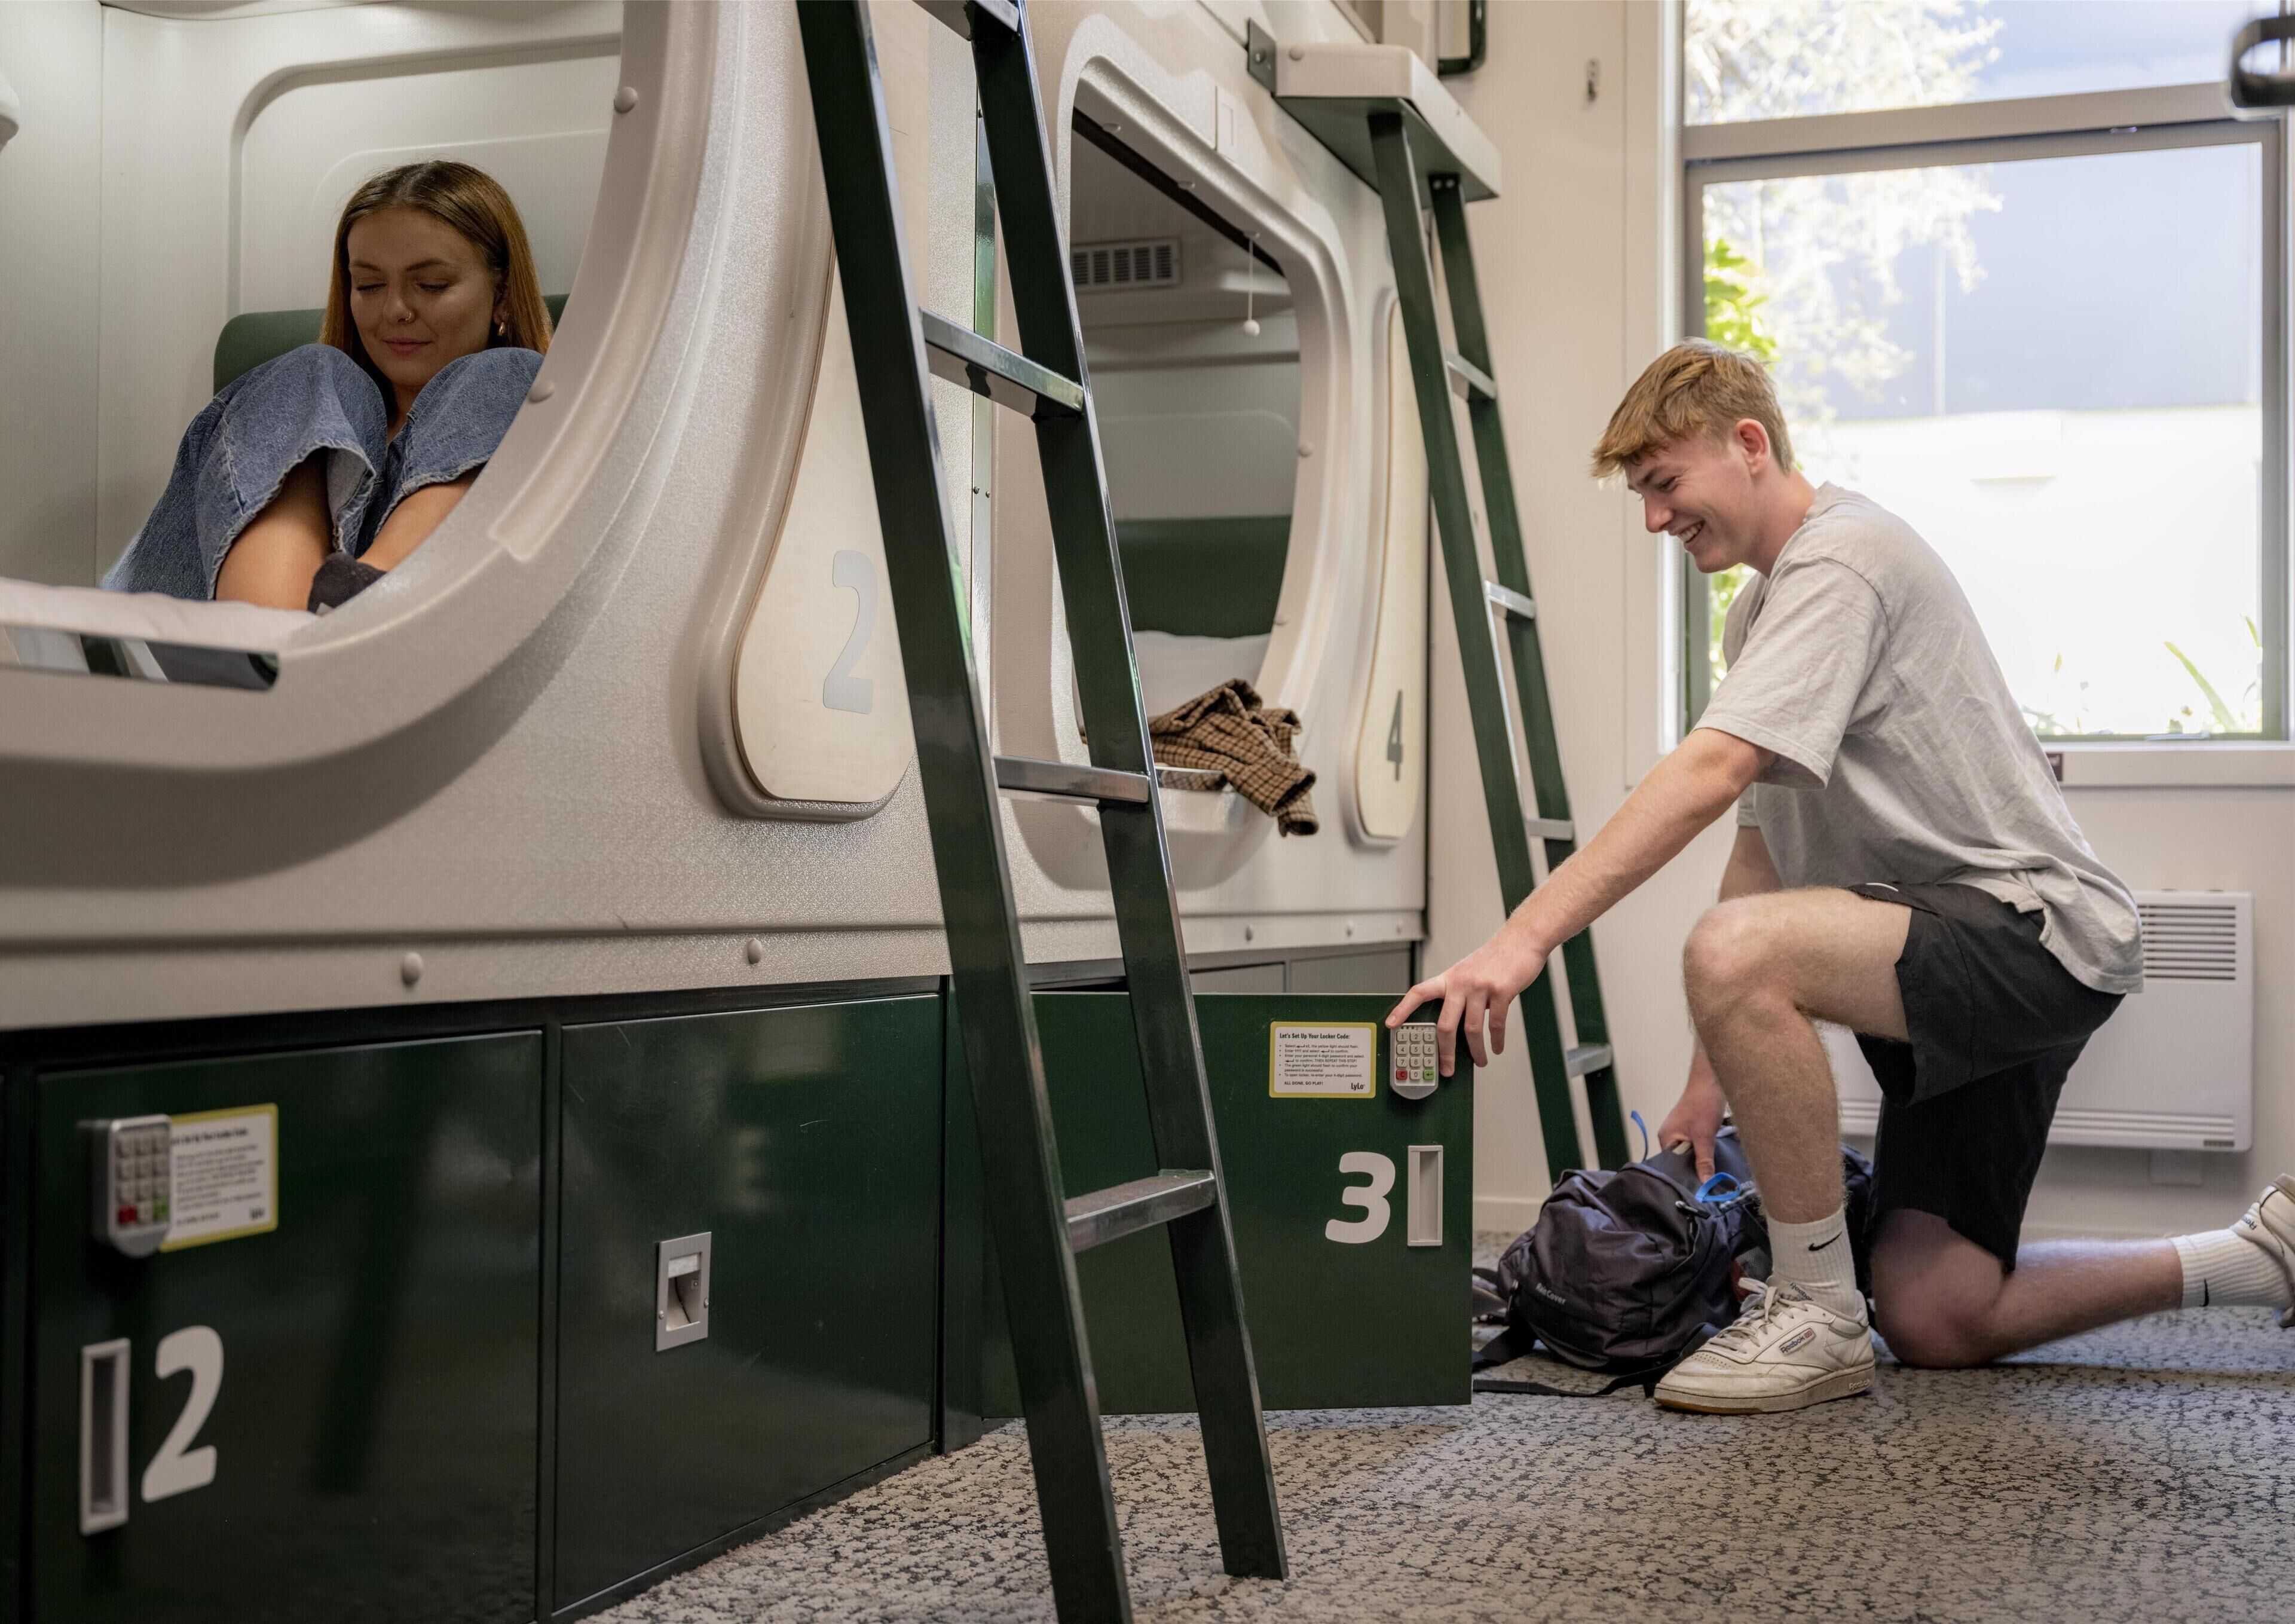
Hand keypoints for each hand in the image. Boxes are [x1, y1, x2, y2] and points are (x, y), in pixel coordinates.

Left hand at [1384, 922, 1552, 1076]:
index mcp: (1449, 978)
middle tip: (1445, 1068)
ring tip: (1480, 1061)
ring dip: (1476, 1051)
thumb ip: (1460, 993)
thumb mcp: (1469, 971)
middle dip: (1444, 1051)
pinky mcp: (1501, 991)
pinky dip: (1497, 1040)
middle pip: (1445, 1024)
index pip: (1419, 992)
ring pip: (1471, 1029)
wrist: (1522, 939)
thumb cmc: (1495, 958)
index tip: (1391, 1024)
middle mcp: (1461, 982)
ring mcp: (1480, 987)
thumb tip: (1459, 1023)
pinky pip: (1496, 1024)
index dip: (1402, 1009)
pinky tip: (1497, 1047)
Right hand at [1657, 1054, 1726, 1180]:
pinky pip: (1694, 1144)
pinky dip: (1703, 1148)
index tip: (1698, 1186)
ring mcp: (1679, 1130)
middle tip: (1708, 1179)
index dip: (1684, 1175)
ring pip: (1689, 1152)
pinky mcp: (1690, 1127)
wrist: (1711, 1081)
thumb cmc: (1703, 1105)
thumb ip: (1704, 1161)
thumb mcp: (1705, 1137)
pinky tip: (1712, 1153)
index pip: (1671, 1165)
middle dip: (1694, 1167)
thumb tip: (1705, 1183)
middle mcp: (1669, 1135)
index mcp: (1665, 1138)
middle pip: (1680, 1159)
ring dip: (1700, 1157)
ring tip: (1711, 1167)